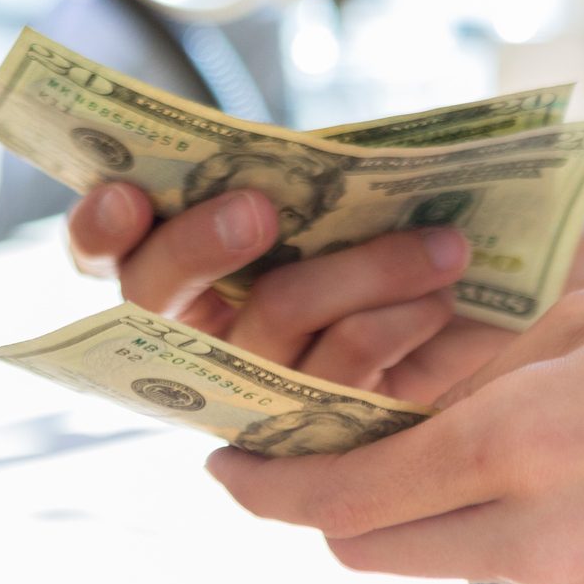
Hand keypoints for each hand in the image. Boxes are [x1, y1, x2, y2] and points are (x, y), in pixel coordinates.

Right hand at [66, 181, 510, 400]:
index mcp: (177, 262)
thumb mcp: (343, 194)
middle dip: (199, 244)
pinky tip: (445, 299)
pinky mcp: (314, 434)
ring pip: (274, 320)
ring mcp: (249, 390)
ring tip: (443, 245)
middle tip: (257, 210)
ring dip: (362, 270)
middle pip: (156, 294)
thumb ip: (308, 172)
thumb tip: (331, 150)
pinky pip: (344, 371)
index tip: (126, 193)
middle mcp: (193, 335)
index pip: (103, 248)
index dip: (101, 225)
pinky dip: (400, 320)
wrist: (483, 320)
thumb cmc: (395, 237)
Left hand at [207, 254, 583, 583]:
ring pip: (454, 563)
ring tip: (472, 427)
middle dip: (330, 504)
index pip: (344, 499)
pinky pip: (535, 574)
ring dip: (429, 510)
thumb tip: (371, 385)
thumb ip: (470, 361)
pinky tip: (575, 460)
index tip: (225, 464)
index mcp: (528, 444)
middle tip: (326, 441)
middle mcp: (551, 542)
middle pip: (376, 551)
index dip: (266, 487)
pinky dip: (515, 526)